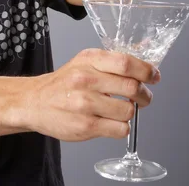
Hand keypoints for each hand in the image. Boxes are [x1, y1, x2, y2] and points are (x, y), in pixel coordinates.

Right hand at [28, 48, 158, 141]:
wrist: (34, 102)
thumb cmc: (64, 83)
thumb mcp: (84, 62)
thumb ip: (111, 63)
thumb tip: (144, 68)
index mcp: (90, 60)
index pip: (126, 63)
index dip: (146, 70)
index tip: (154, 76)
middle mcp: (87, 80)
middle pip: (132, 87)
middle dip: (145, 94)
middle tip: (144, 97)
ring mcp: (85, 104)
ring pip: (129, 110)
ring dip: (131, 112)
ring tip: (123, 110)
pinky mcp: (85, 126)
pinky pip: (119, 129)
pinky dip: (122, 127)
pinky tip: (112, 121)